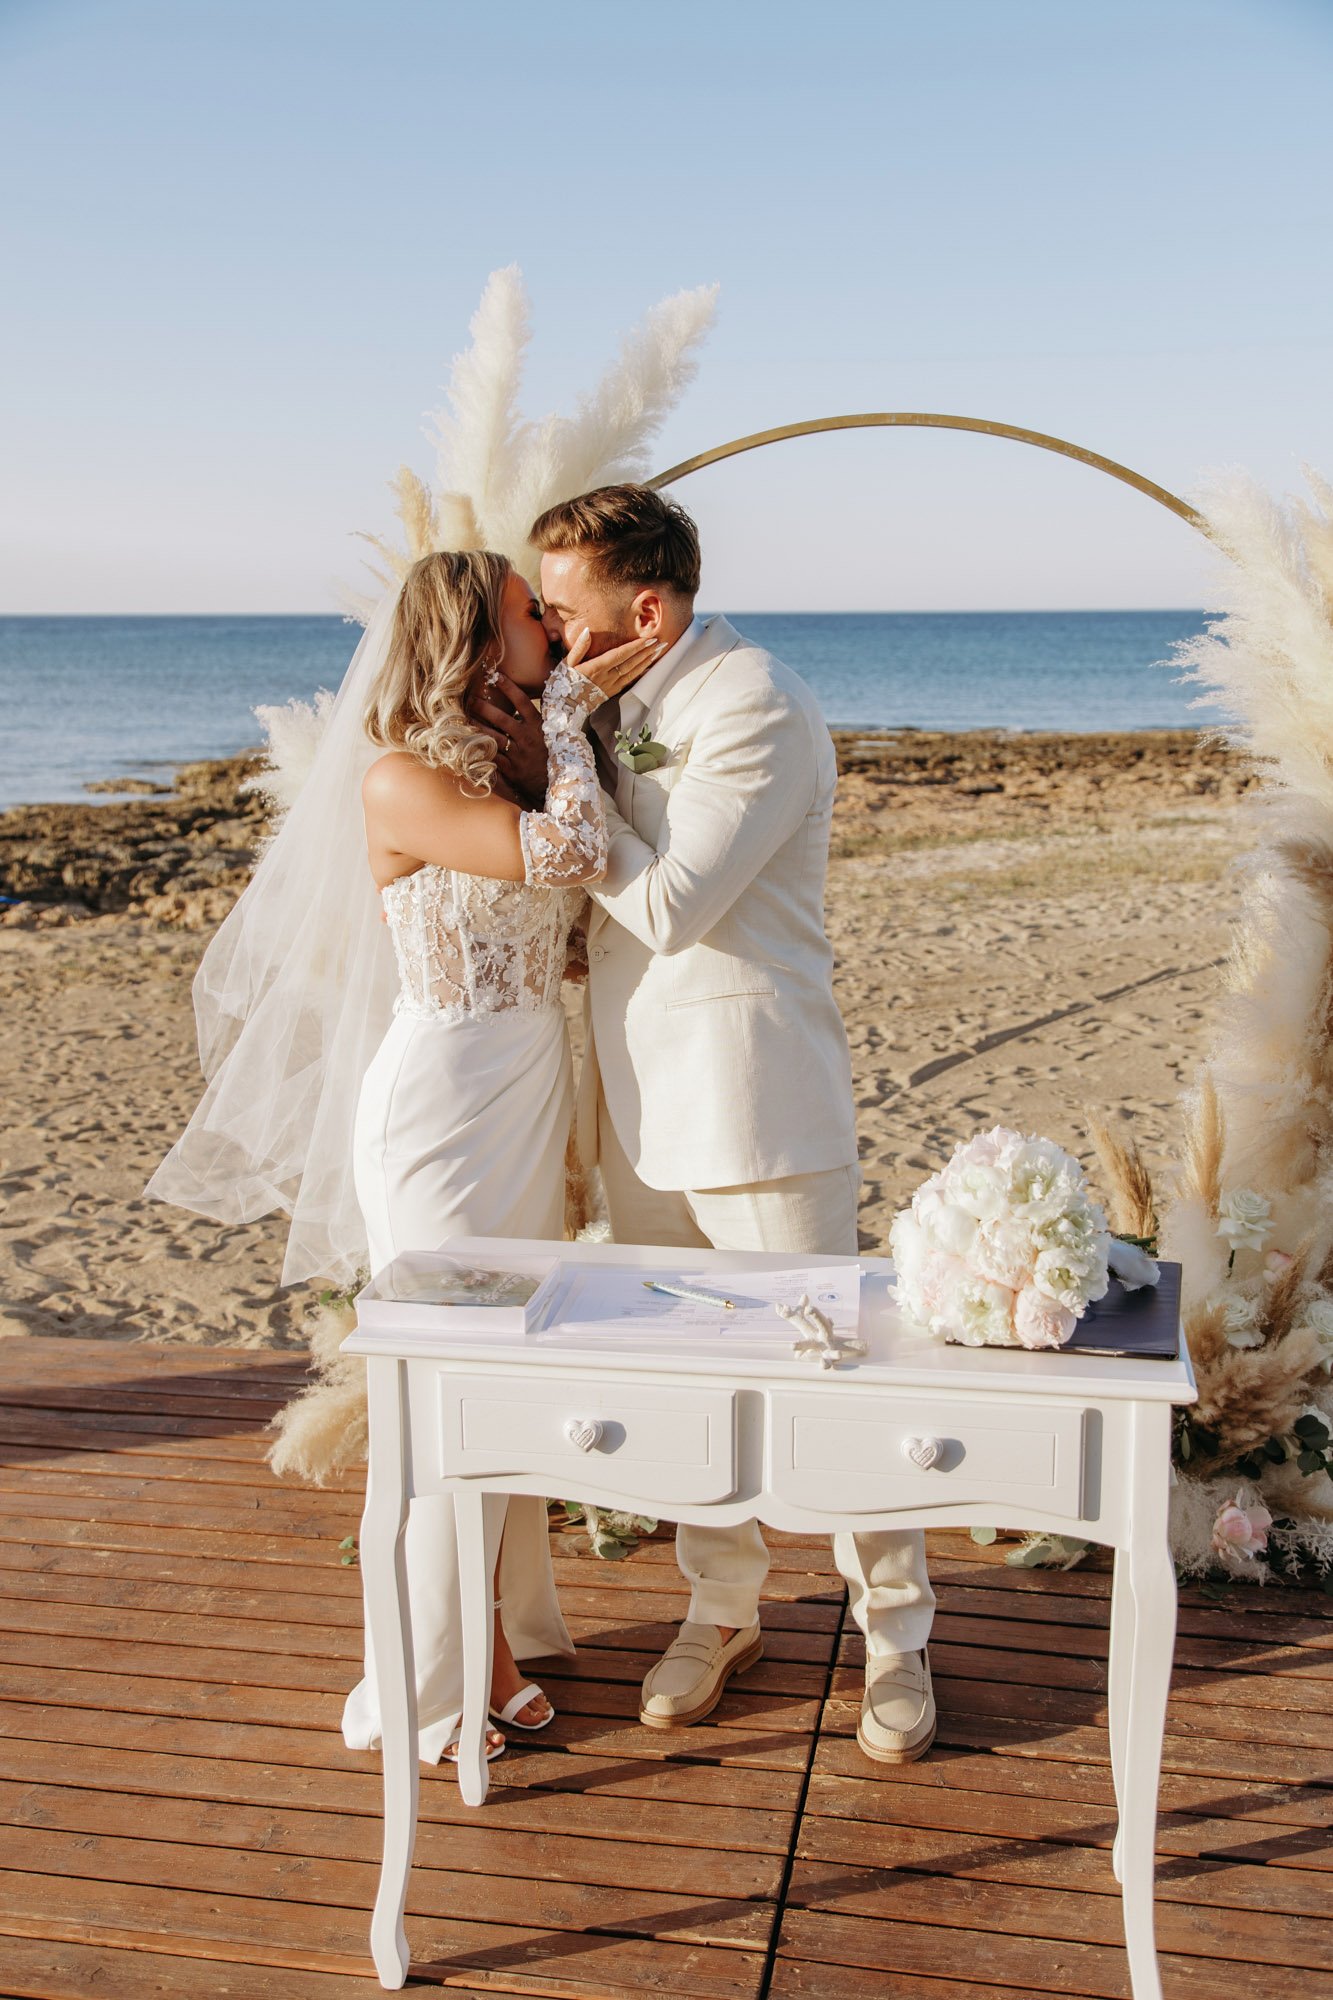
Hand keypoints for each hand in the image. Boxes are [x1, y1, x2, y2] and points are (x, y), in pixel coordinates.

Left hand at [471, 672, 548, 805]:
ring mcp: (519, 754)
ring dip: (478, 727)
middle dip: (484, 708)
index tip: (496, 676)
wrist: (554, 782)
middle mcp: (528, 738)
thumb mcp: (550, 732)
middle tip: (470, 699)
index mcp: (538, 726)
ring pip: (494, 737)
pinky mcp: (511, 770)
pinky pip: (493, 757)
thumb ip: (539, 715)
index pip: (522, 702)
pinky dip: (480, 750)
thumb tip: (535, 693)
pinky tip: (469, 742)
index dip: (509, 688)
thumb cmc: (551, 753)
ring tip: (465, 718)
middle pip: (502, 719)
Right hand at [566, 626, 666, 699]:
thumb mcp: (566, 663)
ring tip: (658, 652)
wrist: (564, 709)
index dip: (636, 647)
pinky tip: (648, 668)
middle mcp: (607, 677)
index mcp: (596, 667)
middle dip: (647, 652)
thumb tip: (588, 630)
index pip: (621, 654)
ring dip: (646, 662)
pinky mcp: (612, 693)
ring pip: (633, 672)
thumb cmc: (562, 683)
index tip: (649, 639)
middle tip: (661, 643)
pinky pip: (629, 681)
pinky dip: (640, 674)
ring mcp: (611, 686)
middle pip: (631, 663)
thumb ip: (579, 647)